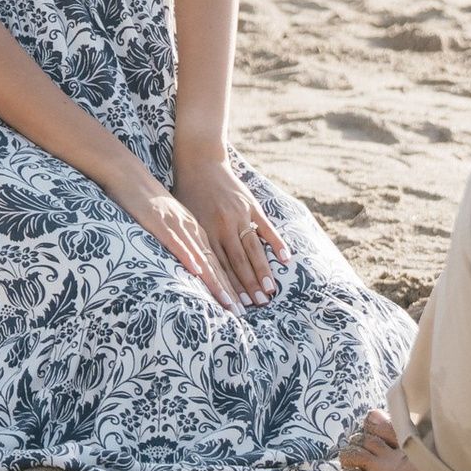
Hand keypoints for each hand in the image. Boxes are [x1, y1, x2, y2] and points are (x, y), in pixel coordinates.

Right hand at [117, 172, 249, 313]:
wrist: (132, 176)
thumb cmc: (150, 201)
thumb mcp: (172, 221)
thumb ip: (182, 241)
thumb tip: (190, 265)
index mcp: (197, 229)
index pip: (219, 261)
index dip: (231, 285)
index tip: (242, 306)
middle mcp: (193, 229)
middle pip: (217, 263)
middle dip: (231, 290)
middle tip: (243, 313)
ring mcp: (178, 226)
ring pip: (203, 257)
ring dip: (217, 282)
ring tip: (229, 303)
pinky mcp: (161, 223)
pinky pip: (177, 243)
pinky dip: (189, 257)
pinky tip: (197, 272)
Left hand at [176, 157, 290, 310]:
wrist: (199, 162)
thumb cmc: (187, 194)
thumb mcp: (185, 220)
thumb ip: (193, 244)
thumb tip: (197, 272)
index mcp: (205, 233)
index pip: (219, 267)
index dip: (228, 288)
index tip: (235, 308)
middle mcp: (222, 227)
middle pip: (237, 263)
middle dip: (248, 287)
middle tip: (258, 307)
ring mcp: (239, 216)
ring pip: (252, 249)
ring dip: (262, 271)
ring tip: (270, 291)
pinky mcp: (251, 205)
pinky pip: (266, 227)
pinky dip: (276, 242)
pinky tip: (285, 258)